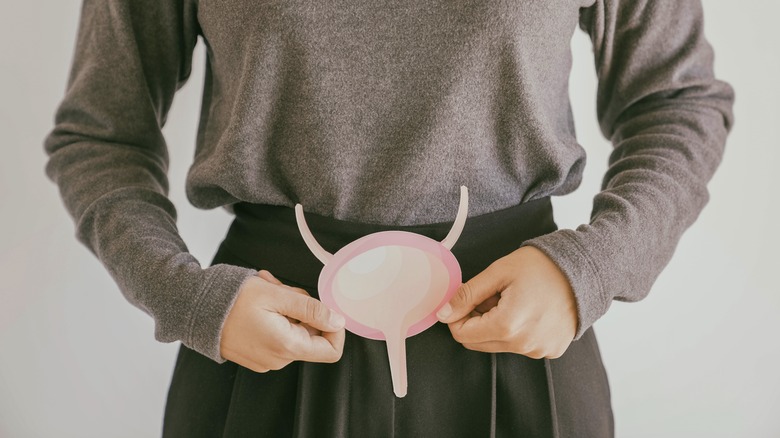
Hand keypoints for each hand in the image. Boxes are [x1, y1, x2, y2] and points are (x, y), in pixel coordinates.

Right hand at [220, 270, 345, 371]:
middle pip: (310, 335)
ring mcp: (265, 360)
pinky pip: (278, 336)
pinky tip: (259, 301)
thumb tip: (338, 321)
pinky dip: (274, 317)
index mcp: (287, 346)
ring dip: (286, 308)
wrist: (193, 308)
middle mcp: (278, 360)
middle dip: (302, 308)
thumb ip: (311, 309)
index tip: (324, 306)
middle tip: (281, 286)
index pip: (331, 350)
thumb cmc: (232, 299)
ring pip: (294, 331)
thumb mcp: (277, 296)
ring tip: (266, 288)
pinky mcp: (255, 356)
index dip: (335, 328)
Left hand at [436, 246, 577, 358]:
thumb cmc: (542, 266)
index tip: (467, 298)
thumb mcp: (498, 272)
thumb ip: (467, 294)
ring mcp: (539, 350)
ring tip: (512, 300)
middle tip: (492, 296)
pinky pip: (520, 346)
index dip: (457, 315)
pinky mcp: (550, 350)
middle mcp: (524, 345)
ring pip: (498, 345)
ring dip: (496, 325)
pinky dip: (516, 331)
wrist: (584, 270)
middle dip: (477, 320)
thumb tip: (443, 313)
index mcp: (508, 326)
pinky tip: (528, 309)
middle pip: (478, 343)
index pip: (462, 335)